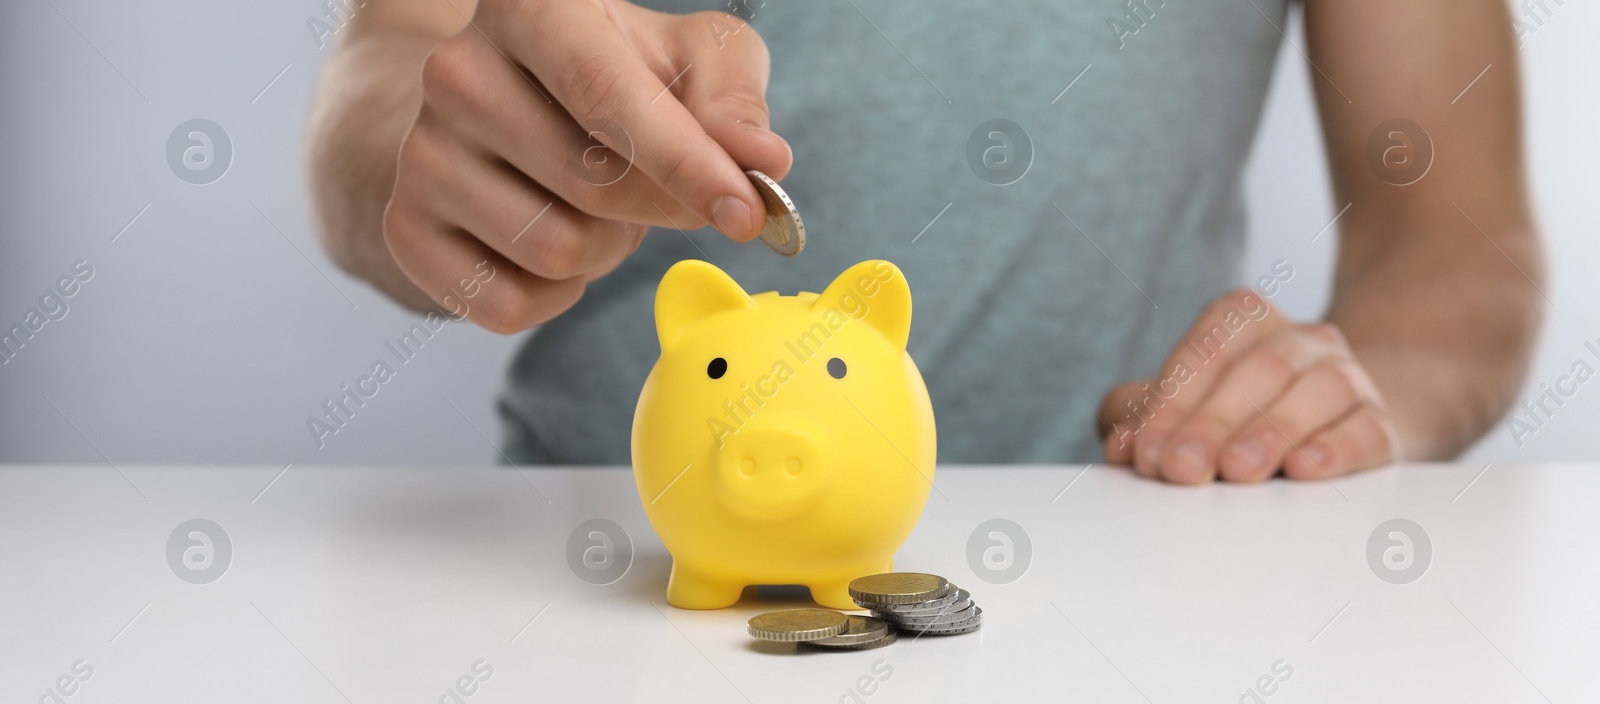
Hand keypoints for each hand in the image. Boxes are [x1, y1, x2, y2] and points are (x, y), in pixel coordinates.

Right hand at [384, 0, 791, 332]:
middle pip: (594, 188)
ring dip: (607, 250)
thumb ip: (736, 103)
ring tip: (595, 205)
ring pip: (557, 251)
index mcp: (530, 7)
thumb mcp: (694, 60)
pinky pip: (508, 305)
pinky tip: (553, 241)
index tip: (746, 213)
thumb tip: (762, 161)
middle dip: (656, 208)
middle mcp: (456, 71)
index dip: (686, 164)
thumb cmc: (621, 75)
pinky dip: (557, 296)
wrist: (511, 106)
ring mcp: (420, 153)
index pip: (610, 98)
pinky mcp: (404, 227)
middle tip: (656, 187)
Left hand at [1097, 289, 1400, 483]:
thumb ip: (1136, 417)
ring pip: (1318, 392)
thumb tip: (1121, 446)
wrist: (1327, 426)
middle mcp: (1300, 338)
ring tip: (1239, 471)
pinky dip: (1336, 449)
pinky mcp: (1380, 421)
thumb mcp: (1176, 406)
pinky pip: (1366, 429)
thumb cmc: (1232, 416)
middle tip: (1183, 470)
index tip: (1148, 456)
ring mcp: (1348, 376)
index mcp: (1244, 319)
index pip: (1204, 353)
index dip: (1171, 405)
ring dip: (1272, 432)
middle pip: (1258, 371)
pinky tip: (1305, 469)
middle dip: (1213, 423)